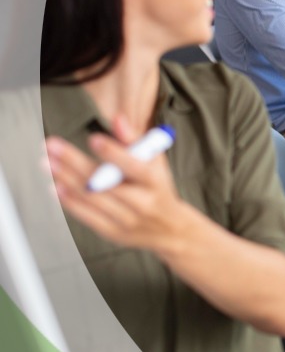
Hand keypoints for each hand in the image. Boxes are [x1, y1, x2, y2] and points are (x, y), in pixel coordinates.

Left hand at [45, 115, 190, 253]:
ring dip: (66, 179)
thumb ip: (136, 140)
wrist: (170, 229)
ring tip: (48, 162)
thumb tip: (117, 119)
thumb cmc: (158, 189)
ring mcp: (127, 220)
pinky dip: (70, 201)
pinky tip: (56, 186)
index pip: (133, 166)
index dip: (113, 153)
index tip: (93, 139)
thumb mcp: (156, 162)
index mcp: (155, 182)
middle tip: (53, 146)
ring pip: (92, 198)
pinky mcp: (114, 232)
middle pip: (105, 182)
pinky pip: (88, 216)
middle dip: (75, 162)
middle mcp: (142, 202)